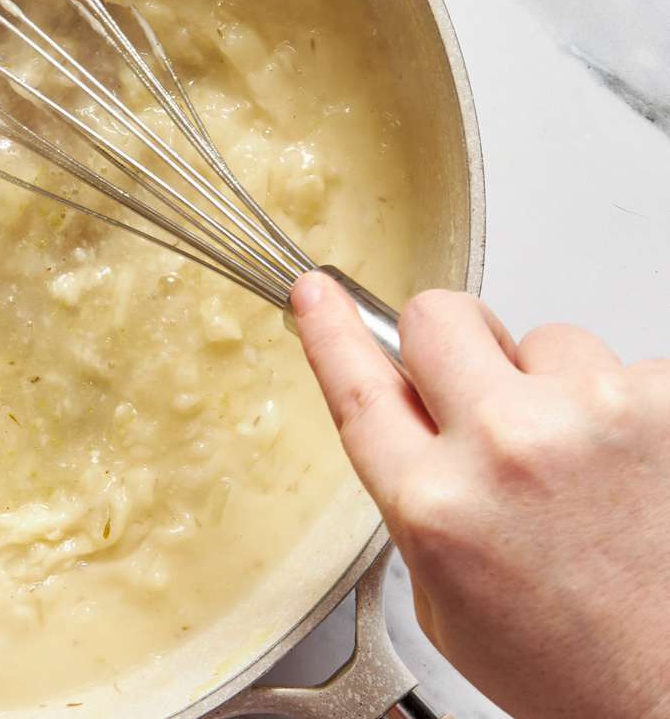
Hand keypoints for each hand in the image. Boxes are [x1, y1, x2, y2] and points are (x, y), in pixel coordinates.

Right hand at [290, 272, 669, 718]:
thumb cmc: (578, 664)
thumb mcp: (444, 600)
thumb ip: (416, 500)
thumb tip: (412, 419)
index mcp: (433, 504)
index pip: (358, 386)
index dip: (330, 329)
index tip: (321, 292)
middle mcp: (505, 448)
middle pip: (439, 318)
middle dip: (451, 341)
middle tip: (480, 381)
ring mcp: (590, 417)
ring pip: (545, 339)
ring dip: (555, 386)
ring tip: (586, 463)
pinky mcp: (665, 403)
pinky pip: (626, 366)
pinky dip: (626, 408)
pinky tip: (635, 470)